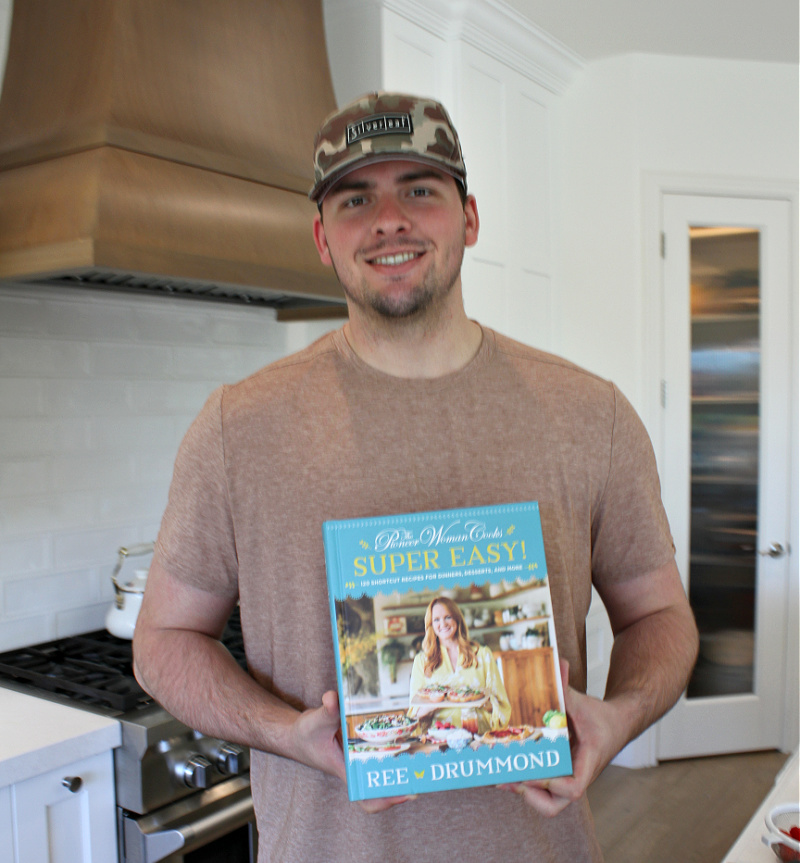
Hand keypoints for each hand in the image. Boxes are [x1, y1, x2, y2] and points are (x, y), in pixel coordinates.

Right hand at [295, 691, 415, 813]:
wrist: (298, 735)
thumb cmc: (305, 735)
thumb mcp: (314, 722)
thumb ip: (325, 711)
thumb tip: (332, 698)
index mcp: (346, 771)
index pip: (367, 798)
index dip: (386, 801)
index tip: (407, 793)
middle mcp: (356, 767)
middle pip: (384, 782)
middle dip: (405, 777)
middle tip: (425, 765)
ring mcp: (360, 758)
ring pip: (385, 766)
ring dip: (403, 760)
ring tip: (424, 749)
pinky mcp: (363, 745)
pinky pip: (381, 749)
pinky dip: (393, 743)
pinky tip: (407, 730)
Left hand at [501, 660, 626, 816]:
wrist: (615, 725)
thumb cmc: (601, 718)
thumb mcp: (584, 703)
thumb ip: (567, 688)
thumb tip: (558, 664)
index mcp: (587, 764)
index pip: (573, 789)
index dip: (550, 784)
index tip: (532, 770)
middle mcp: (575, 776)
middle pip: (554, 805)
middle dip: (529, 794)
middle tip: (507, 776)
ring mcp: (566, 778)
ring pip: (545, 801)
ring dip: (523, 791)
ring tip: (499, 773)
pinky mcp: (558, 774)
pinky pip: (540, 787)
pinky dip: (524, 780)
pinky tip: (506, 765)